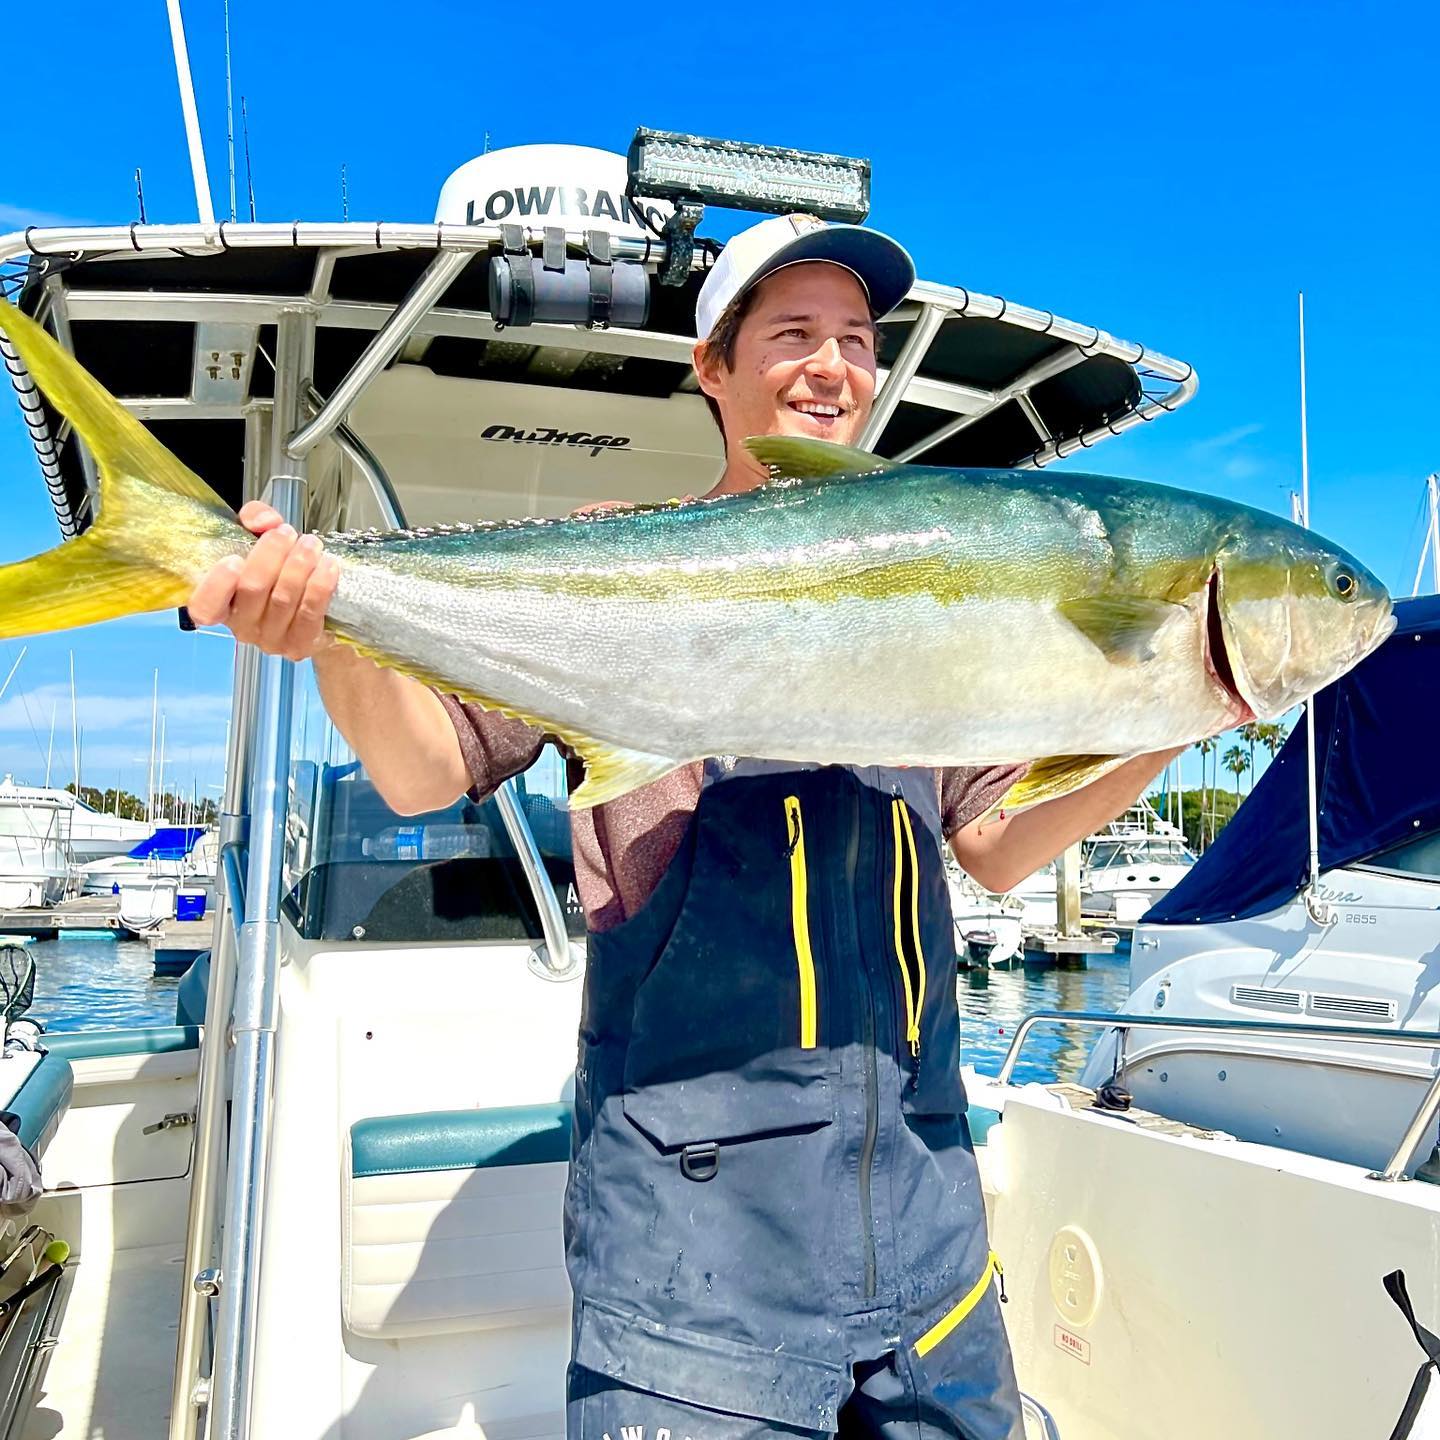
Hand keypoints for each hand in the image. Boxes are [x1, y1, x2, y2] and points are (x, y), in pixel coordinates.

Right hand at [188, 501, 339, 660]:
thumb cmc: (279, 571)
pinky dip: (320, 586)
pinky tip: (328, 566)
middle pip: (252, 590)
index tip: (234, 559)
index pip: (204, 607)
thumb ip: (255, 519)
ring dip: (299, 566)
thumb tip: (264, 520)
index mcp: (221, 604)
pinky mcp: (299, 645)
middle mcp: (242, 626)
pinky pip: (309, 614)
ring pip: (283, 599)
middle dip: (271, 555)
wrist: (317, 605)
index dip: (216, 585)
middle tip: (287, 534)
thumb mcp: (260, 538)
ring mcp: (270, 640)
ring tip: (311, 544)